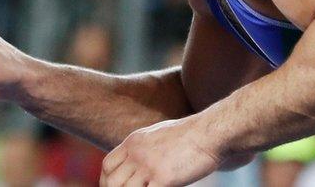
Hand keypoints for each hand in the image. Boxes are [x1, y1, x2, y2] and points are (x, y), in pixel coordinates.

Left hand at [100, 117, 235, 186]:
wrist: (208, 133)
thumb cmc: (189, 135)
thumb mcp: (156, 135)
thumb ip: (143, 147)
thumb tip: (137, 158)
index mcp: (133, 142)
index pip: (108, 164)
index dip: (106, 179)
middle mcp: (136, 154)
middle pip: (113, 180)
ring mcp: (148, 166)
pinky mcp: (163, 178)